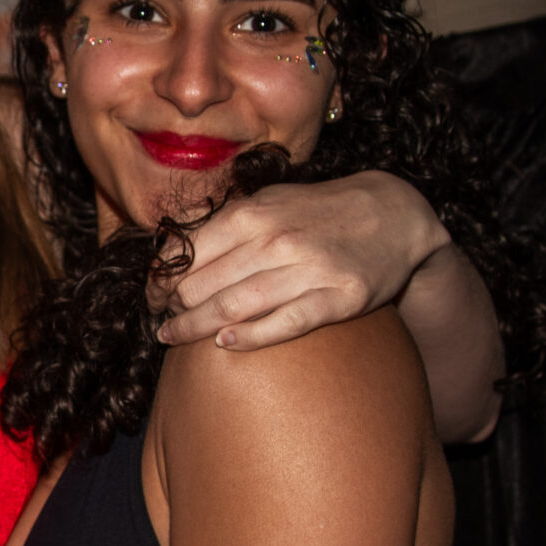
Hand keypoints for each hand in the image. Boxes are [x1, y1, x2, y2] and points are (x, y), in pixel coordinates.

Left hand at [158, 172, 447, 349]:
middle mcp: (278, 240)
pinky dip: (250, 336)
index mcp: (253, 213)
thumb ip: (221, 222)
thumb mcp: (268, 202)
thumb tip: (166, 242)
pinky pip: (285, 323)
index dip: (159, 279)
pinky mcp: (339, 299)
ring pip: (235, 307)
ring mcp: (310, 270)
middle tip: (163, 319)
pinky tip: (224, 343)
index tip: (152, 296)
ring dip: (195, 327)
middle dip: (173, 306)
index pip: (186, 253)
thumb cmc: (317, 213)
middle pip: (202, 284)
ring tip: (173, 337)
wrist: (394, 216)